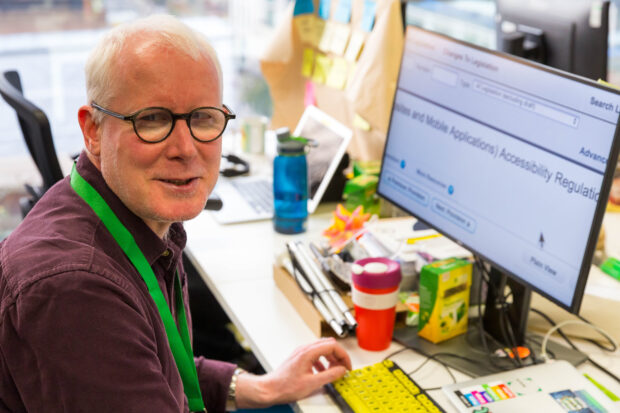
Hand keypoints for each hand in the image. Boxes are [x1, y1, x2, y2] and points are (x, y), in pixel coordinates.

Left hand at [235, 337, 350, 408]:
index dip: (343, 355)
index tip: (347, 366)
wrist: (269, 389)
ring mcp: (301, 353)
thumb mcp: (312, 384)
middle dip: (338, 356)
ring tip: (334, 371)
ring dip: (331, 358)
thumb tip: (341, 370)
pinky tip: (322, 372)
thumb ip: (330, 375)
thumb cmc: (285, 387)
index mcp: (308, 352)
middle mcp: (304, 349)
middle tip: (343, 368)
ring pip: (322, 349)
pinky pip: (315, 355)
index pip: (332, 345)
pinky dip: (322, 362)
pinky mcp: (299, 358)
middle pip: (328, 344)